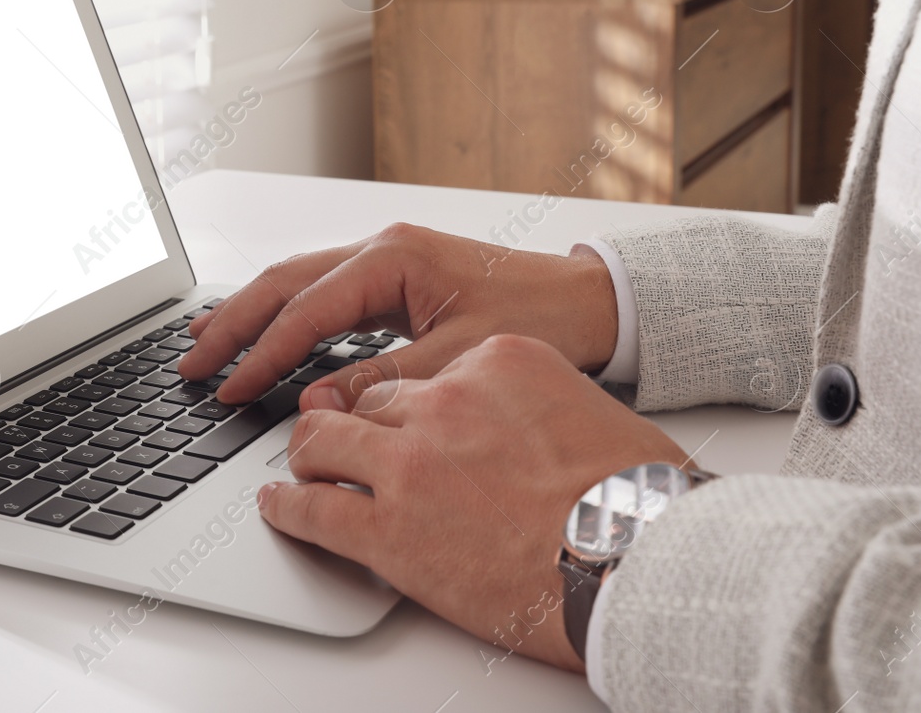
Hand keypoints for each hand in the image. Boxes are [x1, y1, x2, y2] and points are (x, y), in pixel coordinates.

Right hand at [177, 223, 618, 406]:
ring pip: (297, 282)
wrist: (594, 300)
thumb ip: (385, 380)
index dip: (261, 354)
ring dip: (251, 314)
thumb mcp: (459, 357)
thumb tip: (321, 403)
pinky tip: (265, 333)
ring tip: (205, 341)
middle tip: (189, 363)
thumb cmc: (543, 316)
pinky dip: (286, 315)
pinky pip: (323, 293)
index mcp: (392, 257)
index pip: (304, 311)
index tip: (227, 388)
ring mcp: (386, 258)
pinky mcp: (394, 276)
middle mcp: (381, 248)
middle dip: (233, 324)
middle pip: (283, 283)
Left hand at [256, 334, 689, 670]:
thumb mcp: (589, 413)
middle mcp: (444, 402)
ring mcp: (410, 463)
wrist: (641, 559)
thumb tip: (530, 432)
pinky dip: (286, 507)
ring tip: (300, 469)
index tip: (404, 421)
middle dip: (349, 423)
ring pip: (322, 439)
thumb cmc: (638, 500)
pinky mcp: (388, 528)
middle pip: (368, 402)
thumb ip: (538, 406)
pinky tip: (279, 506)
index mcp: (497, 362)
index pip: (423, 375)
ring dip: (307, 454)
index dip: (407, 405)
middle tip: (337, 442)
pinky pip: (313, 508)